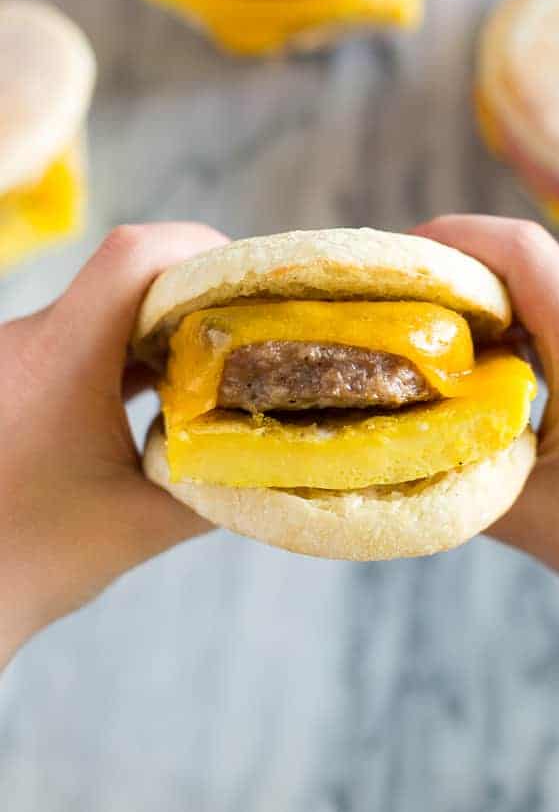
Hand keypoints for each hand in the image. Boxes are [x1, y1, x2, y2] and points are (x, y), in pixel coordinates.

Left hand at [0, 223, 228, 667]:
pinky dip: (127, 353)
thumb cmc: (32, 561)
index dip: (198, 250)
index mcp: (59, 360)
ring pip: (102, 306)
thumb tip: (280, 460)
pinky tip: (161, 390)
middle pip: (124, 274)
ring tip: (212, 363)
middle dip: (193, 291)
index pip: (130, 256)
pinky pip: (78, 338)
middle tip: (246, 328)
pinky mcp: (13, 377)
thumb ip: (219, 486)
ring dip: (160, 325)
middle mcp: (28, 341)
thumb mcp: (142, 524)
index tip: (246, 286)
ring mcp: (14, 356)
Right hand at [415, 215, 558, 671]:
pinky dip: (509, 323)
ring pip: (539, 283)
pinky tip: (474, 360)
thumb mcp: (528, 510)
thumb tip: (384, 440)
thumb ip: (451, 468)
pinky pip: (557, 310)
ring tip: (422, 333)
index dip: (451, 241)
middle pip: (525, 259)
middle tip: (390, 303)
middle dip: (452, 271)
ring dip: (480, 299)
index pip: (521, 251)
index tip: (392, 261)